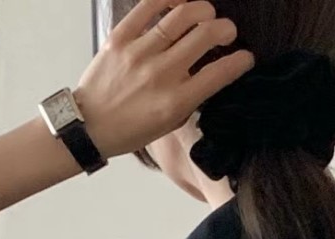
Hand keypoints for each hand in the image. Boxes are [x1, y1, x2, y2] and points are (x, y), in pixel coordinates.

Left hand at [76, 0, 254, 159]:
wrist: (89, 128)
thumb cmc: (130, 130)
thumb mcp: (168, 124)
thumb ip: (191, 99)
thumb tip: (211, 72)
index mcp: (175, 102)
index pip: (219, 73)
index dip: (240, 61)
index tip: (245, 57)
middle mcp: (160, 75)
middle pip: (206, 35)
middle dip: (225, 29)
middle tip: (227, 32)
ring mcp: (139, 53)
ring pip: (182, 15)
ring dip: (204, 10)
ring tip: (208, 15)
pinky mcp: (119, 39)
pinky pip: (148, 5)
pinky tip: (180, 0)